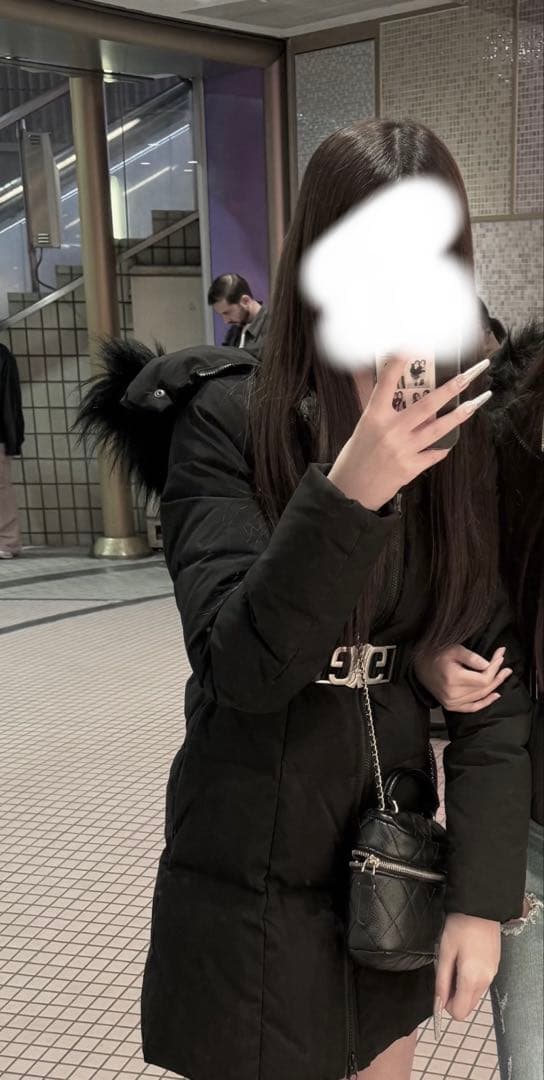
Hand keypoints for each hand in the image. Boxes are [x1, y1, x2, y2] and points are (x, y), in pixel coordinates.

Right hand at [327, 356, 490, 510]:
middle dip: (451, 388)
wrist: (352, 490)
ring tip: (476, 404)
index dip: (398, 363)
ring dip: (459, 415)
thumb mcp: (364, 426)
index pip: (387, 383)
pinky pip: (434, 454)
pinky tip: (450, 441)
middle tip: (469, 375)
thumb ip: (379, 406)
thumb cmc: (357, 455)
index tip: (411, 345)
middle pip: (426, 405)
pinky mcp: (410, 468)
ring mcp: (402, 450)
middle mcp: (390, 431)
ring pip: (438, 429)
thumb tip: (385, 381)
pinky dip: (442, 447)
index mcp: (374, 416)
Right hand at [414, 645, 512, 710]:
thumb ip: (472, 657)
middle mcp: (452, 693)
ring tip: (502, 675)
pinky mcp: (451, 706)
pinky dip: (485, 702)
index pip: (483, 678)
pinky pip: (472, 707)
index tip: (500, 657)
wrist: (419, 666)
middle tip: (506, 667)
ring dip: (494, 686)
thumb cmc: (436, 655)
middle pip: (484, 688)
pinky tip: (495, 695)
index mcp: (453, 678)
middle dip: (497, 676)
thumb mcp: (454, 649)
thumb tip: (488, 664)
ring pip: (480, 696)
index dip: (494, 668)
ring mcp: (451, 702)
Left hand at [435, 912, 499, 1020]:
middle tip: (446, 972)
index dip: (446, 1005)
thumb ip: (441, 981)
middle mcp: (485, 981)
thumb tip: (439, 1003)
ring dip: (463, 987)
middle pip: (468, 1005)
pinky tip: (465, 958)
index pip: (459, 1012)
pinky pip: (481, 983)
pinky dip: (471, 978)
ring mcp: (492, 974)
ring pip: (474, 995)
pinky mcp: (495, 967)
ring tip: (456, 962)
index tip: (440, 988)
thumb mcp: (445, 953)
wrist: (481, 908)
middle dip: (454, 996)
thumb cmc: (460, 927)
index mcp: (472, 979)